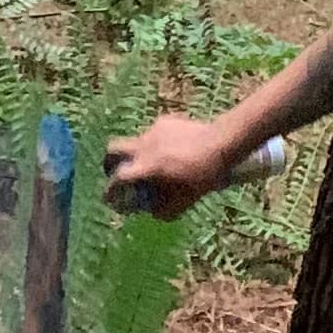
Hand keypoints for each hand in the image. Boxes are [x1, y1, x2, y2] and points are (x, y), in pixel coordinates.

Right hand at [105, 113, 234, 217]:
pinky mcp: (165, 121)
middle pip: (112, 149)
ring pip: (135, 142)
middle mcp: (144, 145)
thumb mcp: (185, 201)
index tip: (109, 199)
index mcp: (146, 166)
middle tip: (118, 173)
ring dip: (138, 154)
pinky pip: (153, 134)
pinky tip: (174, 150)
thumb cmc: (205, 175)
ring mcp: (153, 130)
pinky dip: (157, 144)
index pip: (117, 178)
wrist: (223, 141)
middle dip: (110, 163)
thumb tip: (150, 211)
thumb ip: (163, 209)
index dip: (110, 191)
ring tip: (157, 164)